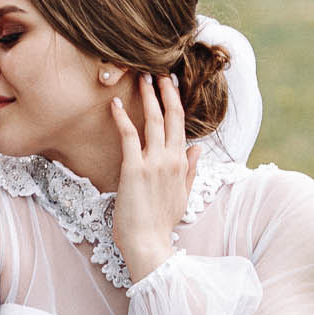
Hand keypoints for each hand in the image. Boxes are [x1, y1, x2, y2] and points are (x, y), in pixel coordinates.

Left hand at [109, 72, 199, 281]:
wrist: (148, 244)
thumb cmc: (161, 223)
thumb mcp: (183, 195)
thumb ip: (192, 170)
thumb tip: (199, 148)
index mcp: (182, 164)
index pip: (180, 125)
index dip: (175, 102)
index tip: (170, 84)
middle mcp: (172, 159)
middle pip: (170, 116)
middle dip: (164, 91)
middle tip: (156, 70)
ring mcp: (154, 162)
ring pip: (152, 120)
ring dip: (147, 96)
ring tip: (140, 76)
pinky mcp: (134, 168)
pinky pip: (129, 136)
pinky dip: (121, 118)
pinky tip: (114, 104)